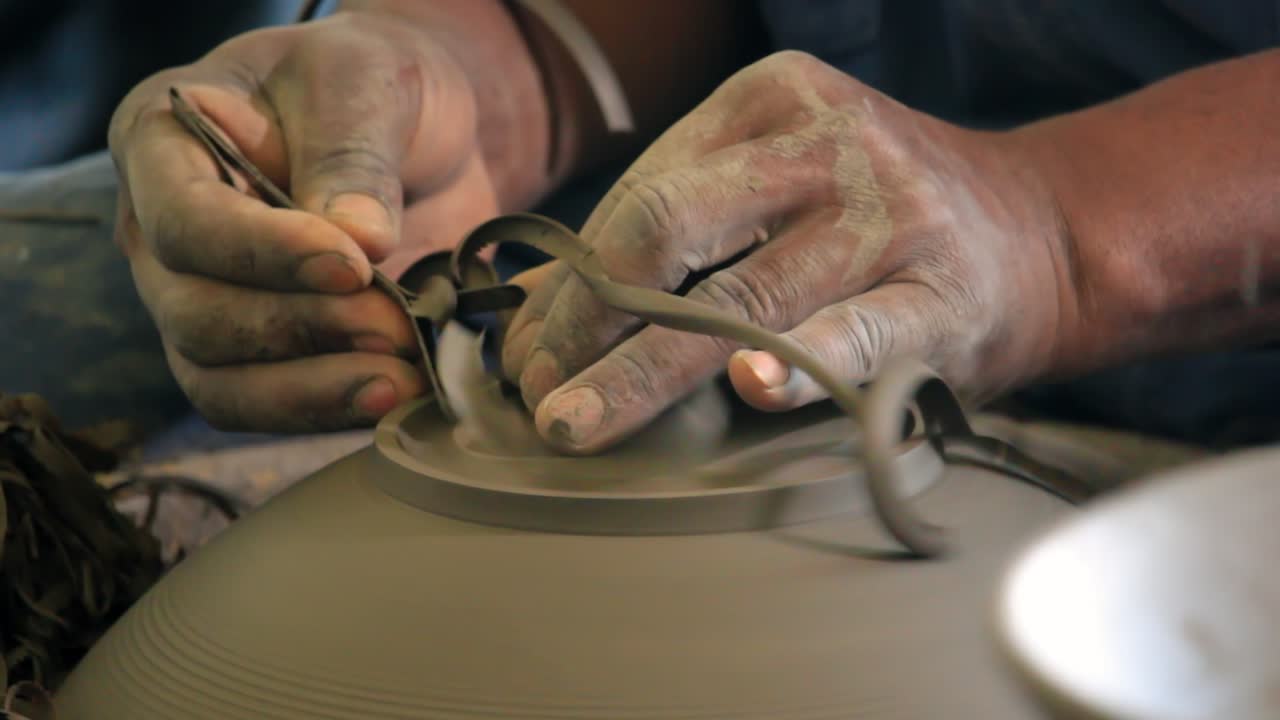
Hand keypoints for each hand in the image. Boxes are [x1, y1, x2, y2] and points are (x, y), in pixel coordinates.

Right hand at [109, 11, 504, 430]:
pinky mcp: (261, 348)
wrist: (414, 130)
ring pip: (216, 379)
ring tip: (401, 380)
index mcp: (164, 142)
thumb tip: (359, 242)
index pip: (183, 220)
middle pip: (192, 314)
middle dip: (299, 330)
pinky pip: (264, 404)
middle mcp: (164, 232)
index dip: (261, 255)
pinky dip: (326, 410)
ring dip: (311, 390)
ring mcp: (203, 297)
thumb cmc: (370, 84)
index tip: (353, 266)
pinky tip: (395, 398)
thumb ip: (353, 155)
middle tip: (395, 328)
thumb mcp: (365, 84)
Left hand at [503, 51, 1075, 452]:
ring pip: (742, 294)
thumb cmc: (880, 218)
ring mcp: (890, 212)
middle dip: (587, 322)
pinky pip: (855, 330)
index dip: (572, 282)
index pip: (642, 193)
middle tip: (543, 397)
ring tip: (583, 422)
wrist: (1042, 230)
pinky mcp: (942, 290)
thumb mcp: (783, 181)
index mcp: (771, 98)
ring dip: (647, 369)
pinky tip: (751, 389)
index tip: (528, 352)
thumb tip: (551, 311)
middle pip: (671, 228)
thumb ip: (686, 223)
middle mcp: (827, 141)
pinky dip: (800, 361)